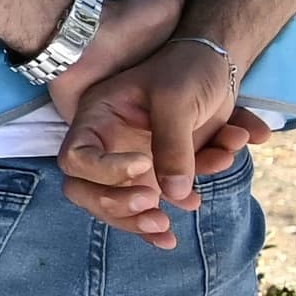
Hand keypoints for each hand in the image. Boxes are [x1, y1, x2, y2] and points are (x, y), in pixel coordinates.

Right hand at [56, 0, 235, 250]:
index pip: (76, 157)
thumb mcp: (177, 100)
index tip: (143, 165)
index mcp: (98, 120)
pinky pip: (159, 199)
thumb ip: (173, 145)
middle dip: (116, 206)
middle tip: (151, 206)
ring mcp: (133, 160)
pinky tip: (194, 206)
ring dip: (143, 219)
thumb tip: (172, 196)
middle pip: (88, 190)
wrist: (218, 67)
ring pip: (121, 203)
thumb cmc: (188, 71)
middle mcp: (108, 145)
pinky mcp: (161, 170)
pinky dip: (176, 205)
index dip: (103, 170)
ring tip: (169, 228)